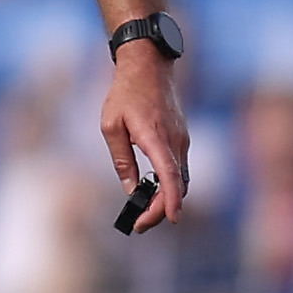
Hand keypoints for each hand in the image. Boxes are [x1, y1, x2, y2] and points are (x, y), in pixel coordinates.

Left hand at [102, 40, 188, 233]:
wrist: (149, 67)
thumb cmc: (125, 94)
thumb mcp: (110, 126)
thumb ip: (121, 159)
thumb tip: (129, 188)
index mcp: (155, 137)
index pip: (169, 174)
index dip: (170, 199)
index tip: (171, 219)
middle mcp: (175, 141)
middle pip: (176, 185)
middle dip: (161, 209)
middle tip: (139, 225)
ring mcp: (181, 139)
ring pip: (180, 179)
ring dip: (165, 199)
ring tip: (143, 214)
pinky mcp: (181, 138)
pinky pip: (178, 168)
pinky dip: (169, 185)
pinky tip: (152, 192)